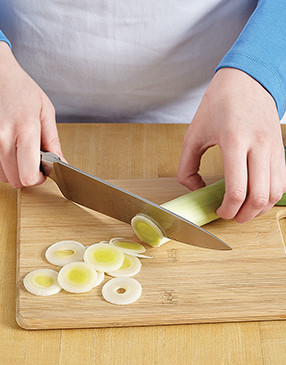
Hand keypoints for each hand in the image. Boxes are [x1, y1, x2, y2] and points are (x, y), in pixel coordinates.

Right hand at [0, 42, 64, 187]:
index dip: (39, 178)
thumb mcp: (45, 112)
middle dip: (28, 176)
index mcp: (25, 130)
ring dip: (14, 171)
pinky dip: (3, 166)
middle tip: (34, 162)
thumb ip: (53, 142)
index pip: (29, 175)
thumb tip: (62, 164)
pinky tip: (10, 152)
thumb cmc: (22, 90)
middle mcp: (2, 137)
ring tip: (20, 153)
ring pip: (3, 177)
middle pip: (16, 181)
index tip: (44, 171)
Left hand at [177, 67, 285, 222]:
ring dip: (260, 209)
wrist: (246, 80)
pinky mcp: (281, 148)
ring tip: (244, 210)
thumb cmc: (217, 105)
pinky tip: (256, 196)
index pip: (237, 190)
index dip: (228, 209)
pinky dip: (270, 195)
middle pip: (259, 197)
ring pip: (276, 192)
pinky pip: (283, 180)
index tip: (219, 211)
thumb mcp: (193, 135)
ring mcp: (274, 147)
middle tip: (231, 216)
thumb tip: (195, 189)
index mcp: (234, 141)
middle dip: (245, 215)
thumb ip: (187, 166)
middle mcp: (259, 145)